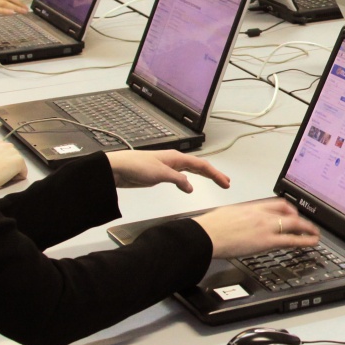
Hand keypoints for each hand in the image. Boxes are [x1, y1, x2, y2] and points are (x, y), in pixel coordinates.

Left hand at [107, 149, 232, 191]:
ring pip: (192, 170)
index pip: (202, 166)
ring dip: (204, 176)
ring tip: (215, 181)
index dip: (215, 174)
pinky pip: (181, 177)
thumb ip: (178, 179)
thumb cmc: (137, 166)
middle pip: (200, 167)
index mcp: (177, 158)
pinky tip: (190, 186)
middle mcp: (175, 161)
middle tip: (226, 182)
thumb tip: (190, 187)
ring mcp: (169, 167)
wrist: (118, 168)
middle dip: (214, 174)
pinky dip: (190, 180)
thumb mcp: (161, 174)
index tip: (226, 183)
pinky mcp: (162, 175)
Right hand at [193, 198, 320, 258]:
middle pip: (288, 212)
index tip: (293, 212)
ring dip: (307, 229)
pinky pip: (291, 240)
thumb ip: (238, 217)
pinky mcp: (266, 241)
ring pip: (294, 224)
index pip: (277, 203)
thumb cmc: (210, 228)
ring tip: (315, 234)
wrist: (206, 235)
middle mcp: (261, 214)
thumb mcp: (227, 214)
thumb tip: (237, 221)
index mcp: (251, 207)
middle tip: (308, 225)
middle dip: (301, 219)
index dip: (289, 208)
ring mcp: (265, 227)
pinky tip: (311, 242)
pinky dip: (304, 240)